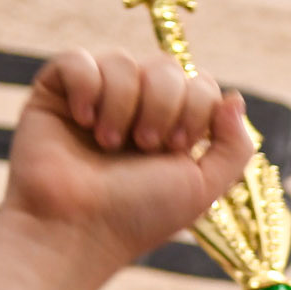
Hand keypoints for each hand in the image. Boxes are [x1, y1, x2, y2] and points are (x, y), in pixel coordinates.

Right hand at [2, 50, 252, 286]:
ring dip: (122, 104)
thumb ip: (234, 147)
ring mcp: (95, 98)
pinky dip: (85, 86)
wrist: (75, 229)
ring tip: (108, 144)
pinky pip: (76, 59)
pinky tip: (81, 120)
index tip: (175, 147)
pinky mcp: (55, 94)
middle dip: (163, 105)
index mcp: (171, 127)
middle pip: (166, 67)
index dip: (196, 108)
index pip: (199, 83)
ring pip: (123, 61)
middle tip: (145, 145)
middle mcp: (135, 109)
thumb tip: (235, 98)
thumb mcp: (203, 188)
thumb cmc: (138, 216)